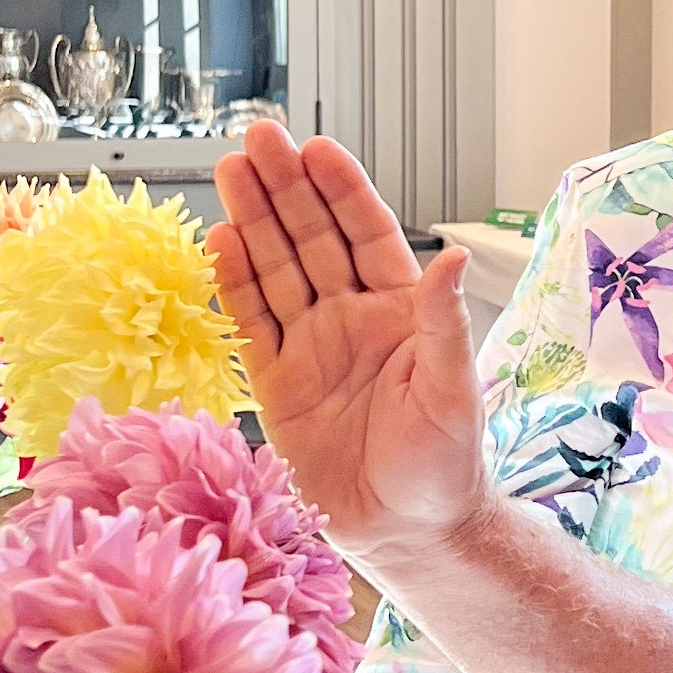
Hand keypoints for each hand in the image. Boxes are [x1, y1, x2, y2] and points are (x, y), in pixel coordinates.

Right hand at [207, 124, 486, 561]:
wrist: (407, 534)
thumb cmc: (443, 468)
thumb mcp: (453, 392)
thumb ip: (443, 322)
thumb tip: (449, 258)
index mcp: (401, 312)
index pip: (367, 235)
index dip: (342, 192)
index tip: (318, 149)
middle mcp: (352, 319)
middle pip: (312, 239)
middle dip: (286, 188)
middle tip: (258, 138)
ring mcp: (311, 347)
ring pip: (276, 269)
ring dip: (254, 220)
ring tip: (230, 169)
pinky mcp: (276, 384)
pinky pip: (250, 322)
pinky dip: (234, 282)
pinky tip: (219, 239)